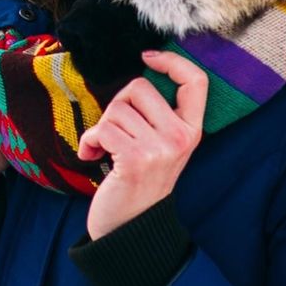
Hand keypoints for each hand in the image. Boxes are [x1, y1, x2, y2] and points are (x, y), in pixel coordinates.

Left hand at [79, 50, 206, 239]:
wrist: (131, 227)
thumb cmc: (140, 180)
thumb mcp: (163, 146)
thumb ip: (160, 114)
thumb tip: (142, 71)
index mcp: (191, 130)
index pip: (195, 81)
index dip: (172, 61)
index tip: (147, 58)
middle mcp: (181, 137)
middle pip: (140, 87)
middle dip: (117, 104)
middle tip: (115, 130)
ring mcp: (160, 148)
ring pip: (116, 109)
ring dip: (101, 127)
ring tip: (106, 148)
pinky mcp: (136, 159)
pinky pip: (102, 129)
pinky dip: (89, 141)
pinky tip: (93, 156)